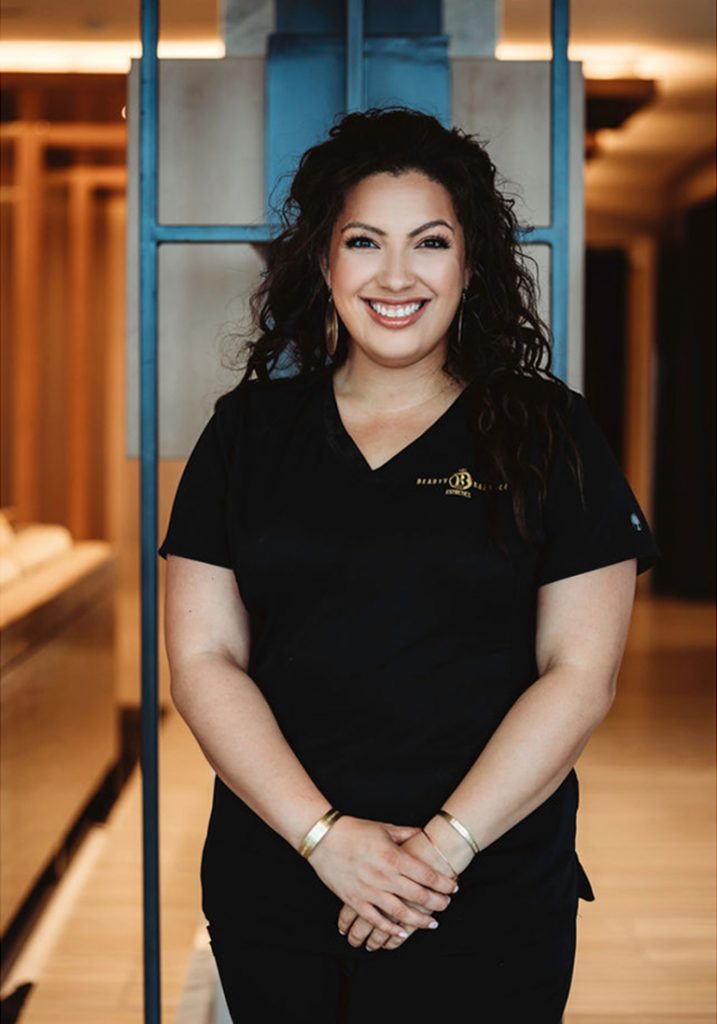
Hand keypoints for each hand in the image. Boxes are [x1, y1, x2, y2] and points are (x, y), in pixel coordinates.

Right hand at [307, 816, 457, 941]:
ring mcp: (369, 891)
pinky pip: (375, 920)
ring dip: (419, 920)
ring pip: (400, 913)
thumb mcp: (384, 827)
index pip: (427, 875)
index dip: (443, 883)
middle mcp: (384, 876)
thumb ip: (406, 833)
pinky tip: (401, 933)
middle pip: (419, 896)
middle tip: (446, 905)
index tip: (454, 886)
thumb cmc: (354, 830)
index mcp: (393, 857)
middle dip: (437, 903)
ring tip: (431, 923)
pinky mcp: (355, 900)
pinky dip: (390, 929)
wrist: (323, 838)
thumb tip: (423, 834)